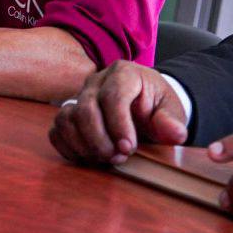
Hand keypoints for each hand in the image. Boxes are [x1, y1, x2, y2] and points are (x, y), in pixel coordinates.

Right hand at [49, 61, 186, 164]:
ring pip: (67, 119)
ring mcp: (79, 96)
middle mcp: (97, 81)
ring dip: (84, 145)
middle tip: (118, 157)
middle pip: (86, 108)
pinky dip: (68, 147)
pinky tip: (88, 157)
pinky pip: (57, 130)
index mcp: (124, 73)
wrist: (144, 106)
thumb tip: (175, 133)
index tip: (129, 148)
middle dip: (100, 139)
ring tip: (105, 159)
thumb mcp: (171, 110)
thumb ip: (173, 121)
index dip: (119, 125)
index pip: (113, 96)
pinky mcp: (70, 113)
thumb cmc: (156, 106)